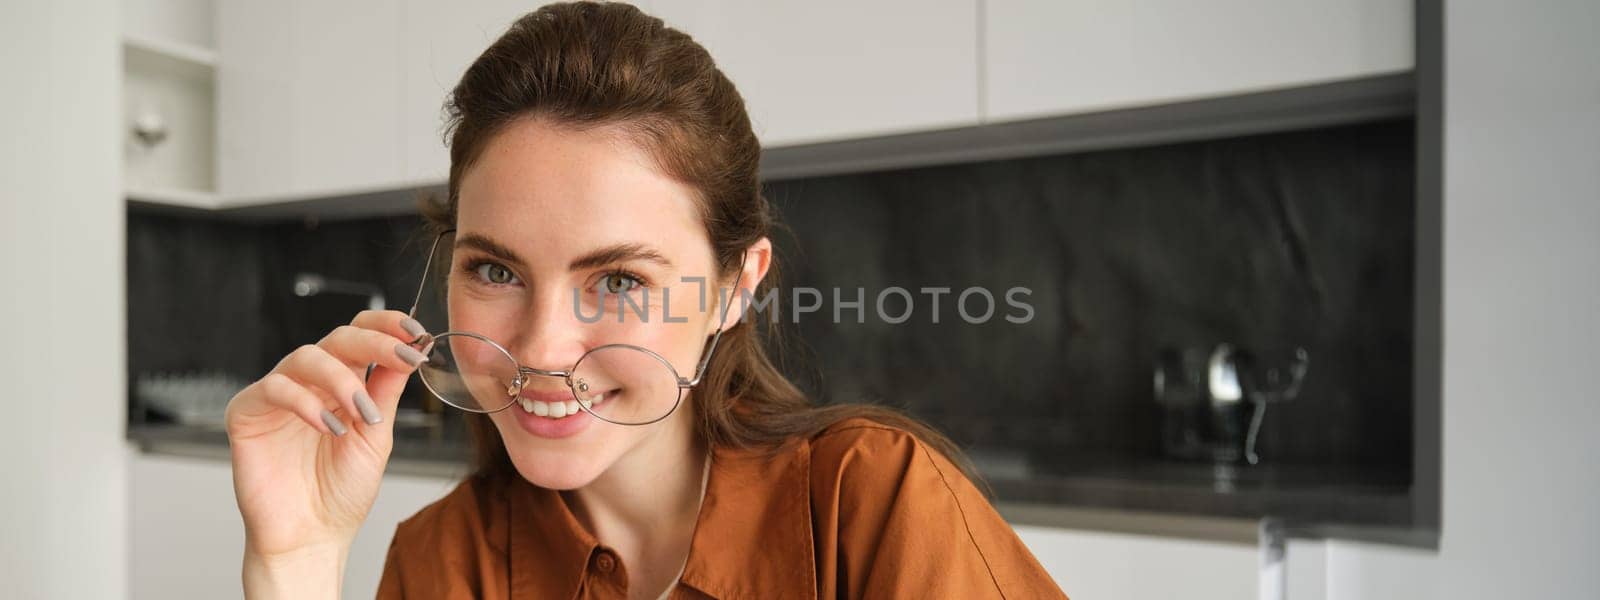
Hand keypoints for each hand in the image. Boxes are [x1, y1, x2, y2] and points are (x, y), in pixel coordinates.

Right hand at [224, 310, 429, 593]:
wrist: (311, 537)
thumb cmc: (341, 492)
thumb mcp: (376, 437)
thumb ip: (386, 392)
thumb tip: (410, 349)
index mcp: (344, 384)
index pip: (362, 337)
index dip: (387, 326)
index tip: (417, 332)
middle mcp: (311, 383)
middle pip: (338, 338)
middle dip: (374, 343)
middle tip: (403, 356)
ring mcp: (278, 396)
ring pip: (306, 356)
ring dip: (342, 379)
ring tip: (361, 413)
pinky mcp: (247, 413)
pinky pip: (274, 388)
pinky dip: (305, 402)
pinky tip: (328, 426)